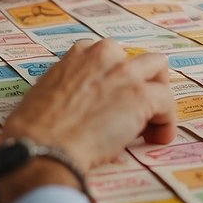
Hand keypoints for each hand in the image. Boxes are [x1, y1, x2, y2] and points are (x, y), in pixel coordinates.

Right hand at [2, 39, 174, 172]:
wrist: (42, 148)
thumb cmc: (34, 131)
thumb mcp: (46, 91)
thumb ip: (68, 87)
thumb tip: (80, 105)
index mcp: (79, 54)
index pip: (109, 54)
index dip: (114, 79)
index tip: (112, 99)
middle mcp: (104, 55)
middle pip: (138, 58)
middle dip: (142, 81)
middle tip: (135, 110)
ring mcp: (125, 73)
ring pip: (159, 68)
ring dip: (158, 92)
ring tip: (151, 121)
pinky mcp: (141, 96)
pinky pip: (168, 103)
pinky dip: (166, 122)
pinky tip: (156, 138)